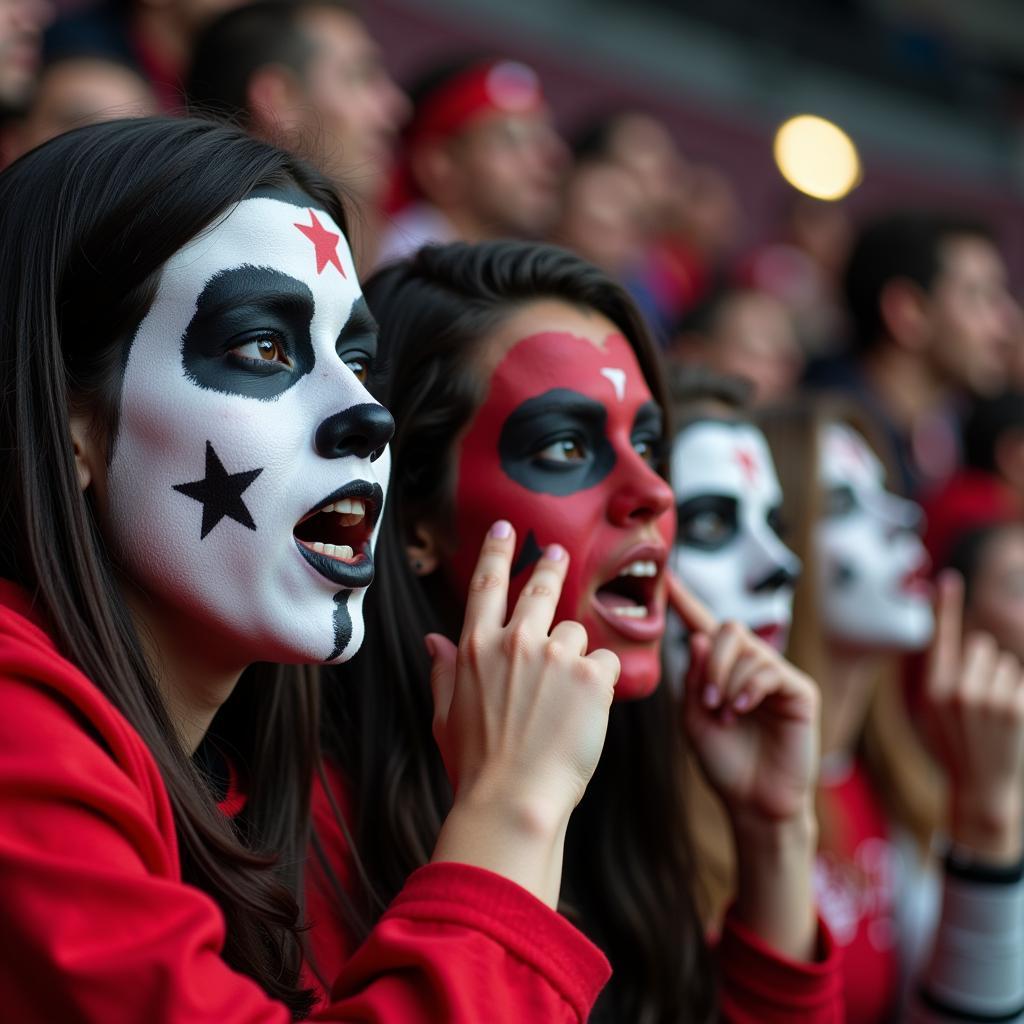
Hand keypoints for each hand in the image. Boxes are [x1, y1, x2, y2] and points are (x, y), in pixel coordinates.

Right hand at [428, 521, 618, 905]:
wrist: (513, 802)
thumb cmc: (476, 767)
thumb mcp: (446, 717)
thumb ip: (444, 672)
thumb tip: (434, 641)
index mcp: (476, 648)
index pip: (487, 585)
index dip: (496, 552)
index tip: (504, 530)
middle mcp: (515, 642)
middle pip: (539, 589)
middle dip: (549, 567)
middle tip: (556, 553)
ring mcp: (555, 655)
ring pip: (577, 634)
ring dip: (576, 656)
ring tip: (566, 702)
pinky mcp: (592, 676)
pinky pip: (607, 661)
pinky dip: (603, 681)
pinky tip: (589, 711)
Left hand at [668, 573, 818, 828]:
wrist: (752, 802)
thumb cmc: (724, 763)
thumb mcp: (693, 719)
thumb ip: (692, 679)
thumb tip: (698, 638)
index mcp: (719, 670)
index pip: (701, 626)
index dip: (684, 600)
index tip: (666, 576)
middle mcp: (749, 666)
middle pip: (728, 628)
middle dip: (711, 661)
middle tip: (707, 700)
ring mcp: (776, 676)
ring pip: (746, 648)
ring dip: (726, 680)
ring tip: (725, 714)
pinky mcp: (798, 691)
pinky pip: (768, 669)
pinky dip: (748, 687)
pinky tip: (741, 710)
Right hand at [925, 571, 1023, 863]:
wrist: (979, 791)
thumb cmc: (956, 747)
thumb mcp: (935, 712)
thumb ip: (945, 678)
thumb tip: (970, 643)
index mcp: (933, 688)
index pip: (940, 637)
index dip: (946, 606)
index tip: (949, 578)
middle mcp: (958, 689)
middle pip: (981, 646)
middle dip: (986, 663)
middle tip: (980, 700)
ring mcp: (987, 698)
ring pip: (1005, 663)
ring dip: (1005, 680)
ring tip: (994, 714)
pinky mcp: (1015, 707)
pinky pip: (1020, 679)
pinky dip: (1018, 693)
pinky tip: (1009, 720)